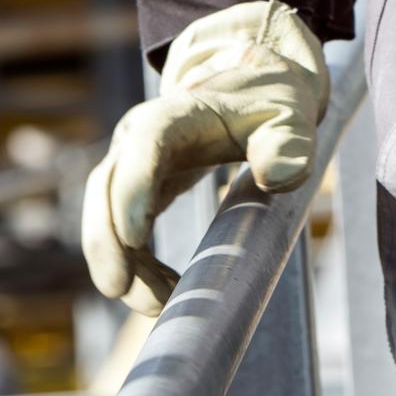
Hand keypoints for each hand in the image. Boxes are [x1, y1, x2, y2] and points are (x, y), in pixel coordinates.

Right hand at [82, 0, 328, 315]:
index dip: (132, 188)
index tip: (133, 239)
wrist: (252, 89)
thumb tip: (281, 176)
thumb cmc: (270, 102)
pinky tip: (164, 292)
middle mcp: (140, 135)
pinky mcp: (137, 188)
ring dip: (124, 265)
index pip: (144, 144)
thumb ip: (288, 142)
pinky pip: (122, 231)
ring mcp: (132, 162)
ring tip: (161, 305)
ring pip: (105, 216)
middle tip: (124, 292)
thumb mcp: (290, 115)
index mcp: (177, 112)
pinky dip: (136, 266)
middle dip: (107, 242)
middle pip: (106, 186)